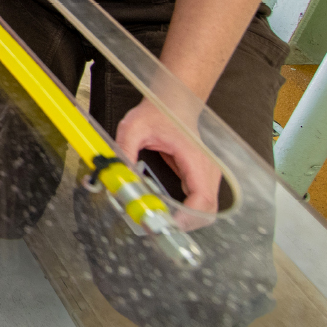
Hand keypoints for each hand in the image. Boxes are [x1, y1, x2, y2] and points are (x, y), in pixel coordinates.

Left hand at [114, 100, 221, 220]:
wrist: (174, 101)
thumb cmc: (159, 111)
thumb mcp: (133, 127)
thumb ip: (124, 150)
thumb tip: (118, 177)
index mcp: (195, 158)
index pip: (202, 199)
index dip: (186, 218)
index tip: (164, 223)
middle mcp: (207, 169)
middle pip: (207, 211)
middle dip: (184, 224)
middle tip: (155, 226)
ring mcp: (207, 175)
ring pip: (205, 211)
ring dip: (185, 220)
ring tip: (157, 219)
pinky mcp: (200, 178)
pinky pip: (199, 203)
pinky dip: (185, 212)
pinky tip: (165, 211)